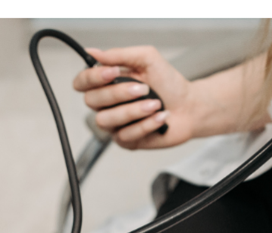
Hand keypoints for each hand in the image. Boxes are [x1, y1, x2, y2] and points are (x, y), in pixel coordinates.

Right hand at [73, 46, 195, 148]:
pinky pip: (125, 135)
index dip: (92, 78)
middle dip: (119, 93)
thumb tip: (93, 52)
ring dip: (134, 111)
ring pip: (106, 120)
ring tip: (155, 104)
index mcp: (106, 83)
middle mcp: (106, 105)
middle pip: (91, 101)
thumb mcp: (147, 59)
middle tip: (144, 88)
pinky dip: (147, 124)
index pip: (81, 82)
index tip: (112, 72)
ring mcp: (114, 124)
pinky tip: (160, 117)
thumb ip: (119, 55)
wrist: (190, 106)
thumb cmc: (169, 83)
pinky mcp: (126, 141)